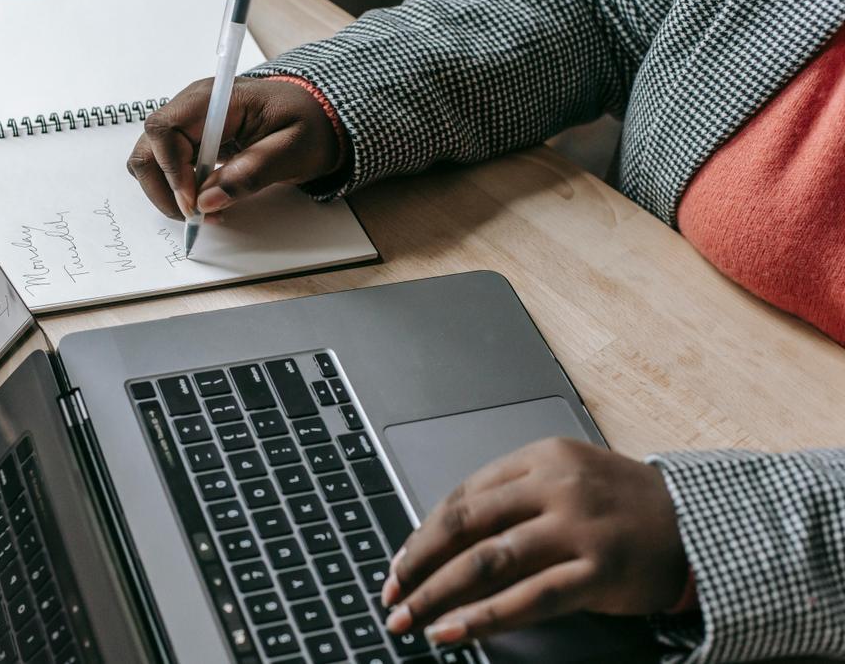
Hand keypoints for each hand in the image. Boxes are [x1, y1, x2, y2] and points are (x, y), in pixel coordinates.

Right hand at [126, 77, 341, 219]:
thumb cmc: (309, 124)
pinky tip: (207, 203)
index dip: (171, 171)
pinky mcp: (193, 141)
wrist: (318, 117)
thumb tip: (208, 201)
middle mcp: (193, 107)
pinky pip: (169, 168)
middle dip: (163, 188)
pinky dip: (180, 191)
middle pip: (148, 147)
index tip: (194, 203)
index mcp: (215, 99)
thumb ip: (250, 173)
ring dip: (169, 193)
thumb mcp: (291, 150)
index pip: (165, 129)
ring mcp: (190, 124)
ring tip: (204, 213)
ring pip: (152, 161)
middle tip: (195, 216)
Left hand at [383, 437, 687, 645]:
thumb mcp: (566, 482)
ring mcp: (578, 528)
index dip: (422, 535)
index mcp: (540, 459)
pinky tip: (454, 633)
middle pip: (464, 526)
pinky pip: (529, 598)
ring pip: (487, 562)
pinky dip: (484, 618)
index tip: (399, 565)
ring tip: (410, 620)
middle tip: (391, 593)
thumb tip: (442, 544)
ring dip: (438, 595)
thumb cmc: (622, 506)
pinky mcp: (599, 570)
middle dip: (418, 565)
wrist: (699, 524)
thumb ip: (512, 501)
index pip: (462, 496)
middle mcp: (556, 486)